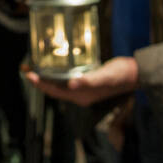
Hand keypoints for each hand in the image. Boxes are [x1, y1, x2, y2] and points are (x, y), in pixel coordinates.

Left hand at [23, 56, 137, 105]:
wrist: (134, 74)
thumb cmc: (120, 75)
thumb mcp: (104, 76)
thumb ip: (89, 81)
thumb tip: (72, 84)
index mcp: (81, 96)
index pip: (55, 92)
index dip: (41, 85)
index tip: (29, 75)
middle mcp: (80, 95)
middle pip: (55, 90)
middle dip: (41, 81)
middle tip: (29, 69)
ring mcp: (84, 90)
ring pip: (61, 85)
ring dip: (49, 77)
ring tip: (39, 67)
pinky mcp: (88, 82)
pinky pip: (69, 80)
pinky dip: (60, 74)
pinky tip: (58, 66)